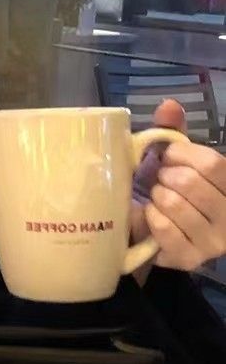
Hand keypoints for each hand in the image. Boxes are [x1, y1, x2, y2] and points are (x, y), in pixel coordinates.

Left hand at [131, 99, 225, 272]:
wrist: (160, 239)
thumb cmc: (174, 193)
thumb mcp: (178, 163)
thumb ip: (175, 133)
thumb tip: (169, 104)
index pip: (212, 164)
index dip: (182, 155)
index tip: (168, 157)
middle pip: (190, 183)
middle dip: (164, 176)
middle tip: (158, 179)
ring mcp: (214, 242)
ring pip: (174, 205)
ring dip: (156, 196)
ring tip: (156, 198)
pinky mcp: (190, 259)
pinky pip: (163, 228)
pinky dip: (149, 216)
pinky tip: (151, 215)